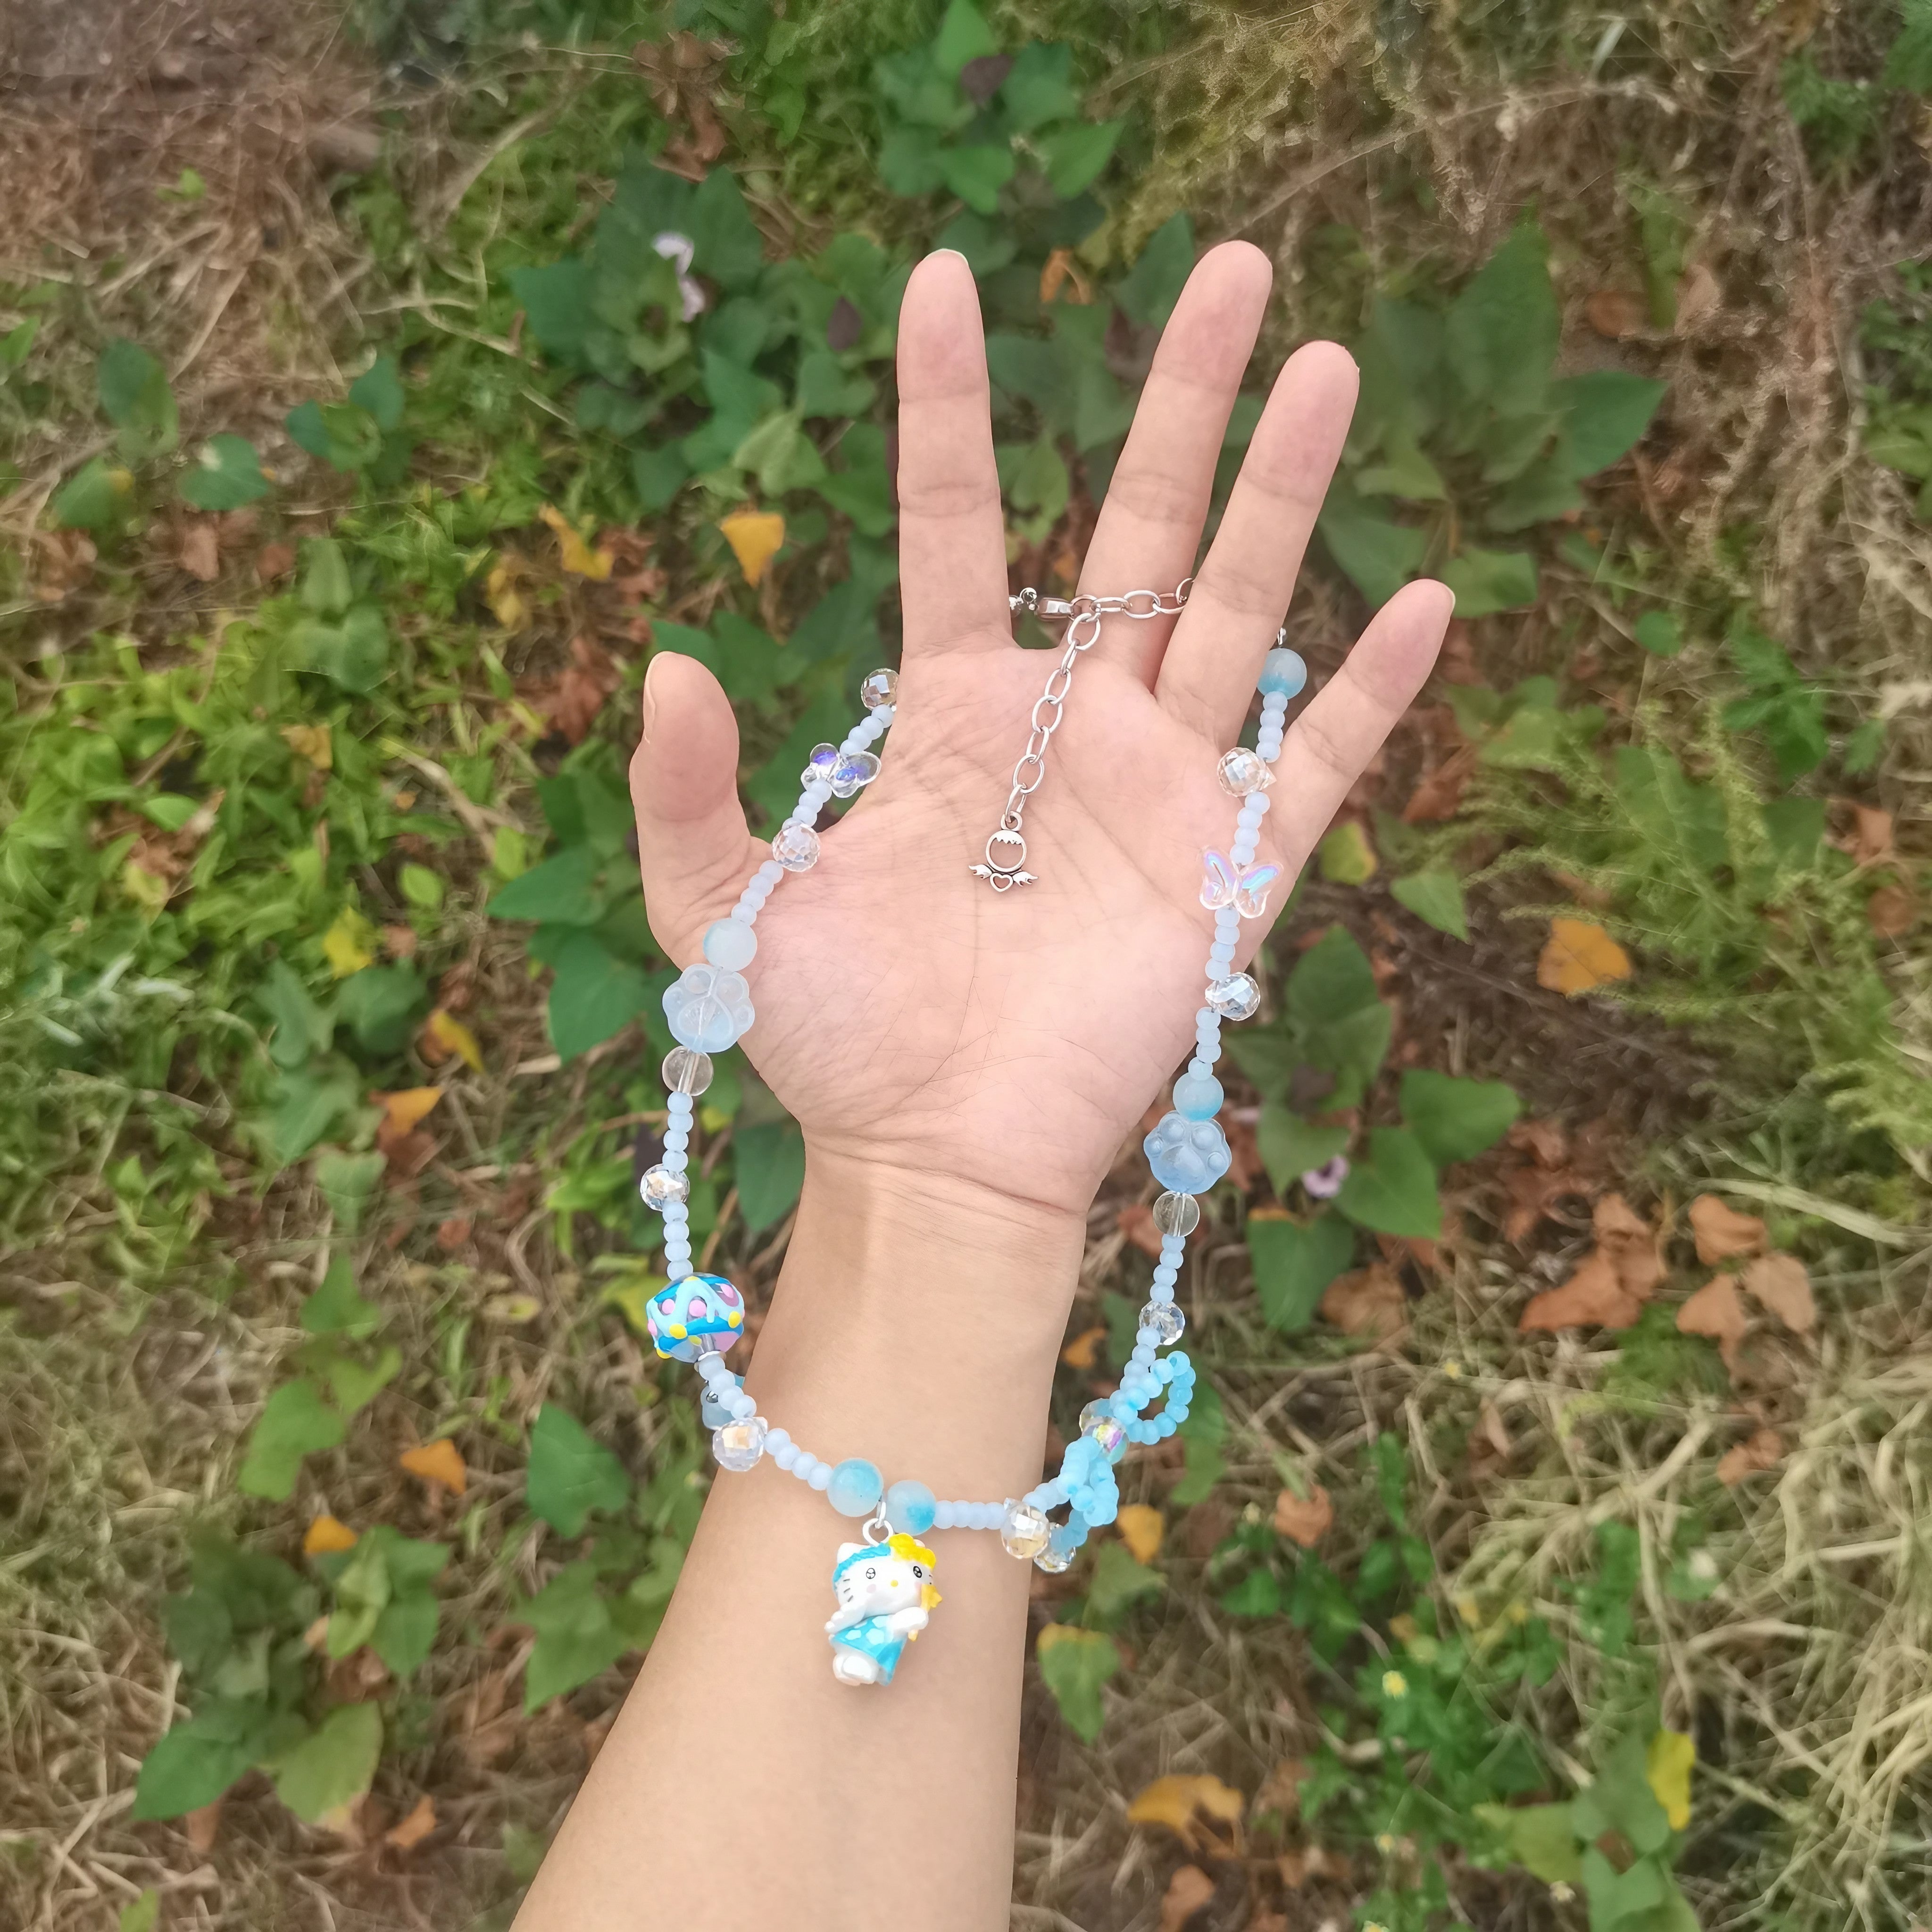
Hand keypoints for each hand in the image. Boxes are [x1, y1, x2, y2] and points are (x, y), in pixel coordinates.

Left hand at [631, 245, 1449, 1238]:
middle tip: (1233, 266)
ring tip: (1327, 361)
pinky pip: (1313, 764)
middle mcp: (1071, 727)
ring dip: (1285, 490)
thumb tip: (663, 656)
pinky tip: (1426, 600)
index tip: (941, 276)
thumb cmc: (833, 1043)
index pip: (955, 522)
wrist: (933, 1161)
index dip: (946, 405)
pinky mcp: (1230, 871)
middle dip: (1182, 399)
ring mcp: (1160, 789)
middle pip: (1137, 529)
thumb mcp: (721, 909)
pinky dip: (1367, 692)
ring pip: (1238, 607)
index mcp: (954, 712)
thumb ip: (682, 789)